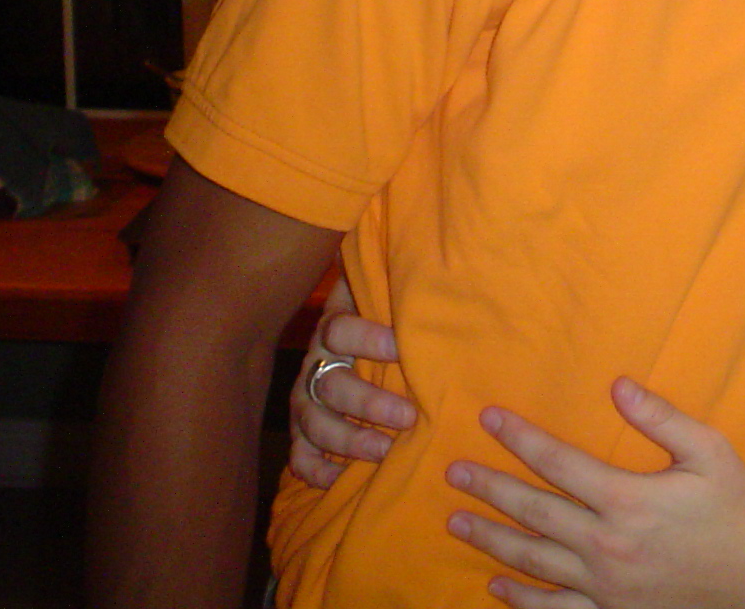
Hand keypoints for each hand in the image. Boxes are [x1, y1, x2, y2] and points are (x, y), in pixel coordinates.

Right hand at [288, 277, 416, 488]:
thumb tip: (444, 266)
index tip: (402, 348)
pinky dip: (317, 470)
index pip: (340, 330)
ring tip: (386, 451)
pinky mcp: (302, 433)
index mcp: (334, 329)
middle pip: (332, 385)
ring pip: (314, 422)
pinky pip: (299, 456)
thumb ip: (405, 289)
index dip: (368, 339)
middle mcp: (316, 365)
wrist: (347, 344)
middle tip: (409, 416)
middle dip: (369, 403)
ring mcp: (306, 401)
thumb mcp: (389, 298)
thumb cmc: (384, 321)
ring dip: (349, 439)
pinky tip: (342, 479)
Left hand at [445, 378, 744, 608]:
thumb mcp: (710, 452)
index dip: (520, 438)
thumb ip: (661, 418)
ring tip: (457, 521)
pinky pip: (554, 608)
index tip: (488, 419)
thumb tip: (617, 385)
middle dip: (490, 488)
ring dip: (490, 540)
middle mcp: (606, 544)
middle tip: (453, 472)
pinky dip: (521, 599)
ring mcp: (604, 585)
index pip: (558, 462)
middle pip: (533, 512)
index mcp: (627, 499)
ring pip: (533, 561)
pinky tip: (496, 585)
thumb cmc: (737, 510)